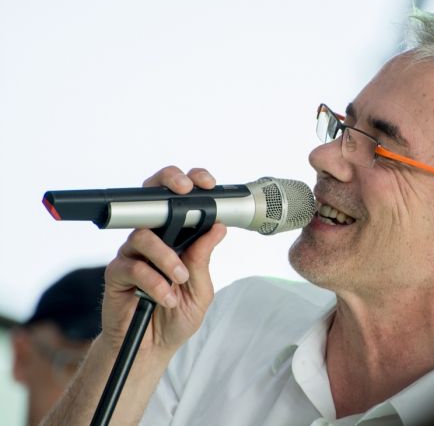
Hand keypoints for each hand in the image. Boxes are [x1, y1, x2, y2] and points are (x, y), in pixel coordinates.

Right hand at [100, 166, 226, 355]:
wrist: (154, 348)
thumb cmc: (178, 316)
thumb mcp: (200, 289)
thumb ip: (203, 258)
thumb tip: (218, 228)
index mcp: (176, 240)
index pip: (179, 203)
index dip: (189, 184)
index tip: (205, 183)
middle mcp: (153, 242)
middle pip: (152, 201)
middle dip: (168, 187)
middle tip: (185, 192)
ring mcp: (133, 255)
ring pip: (144, 236)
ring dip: (167, 258)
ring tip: (179, 280)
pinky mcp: (116, 273)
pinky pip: (133, 266)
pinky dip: (154, 282)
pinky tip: (164, 296)